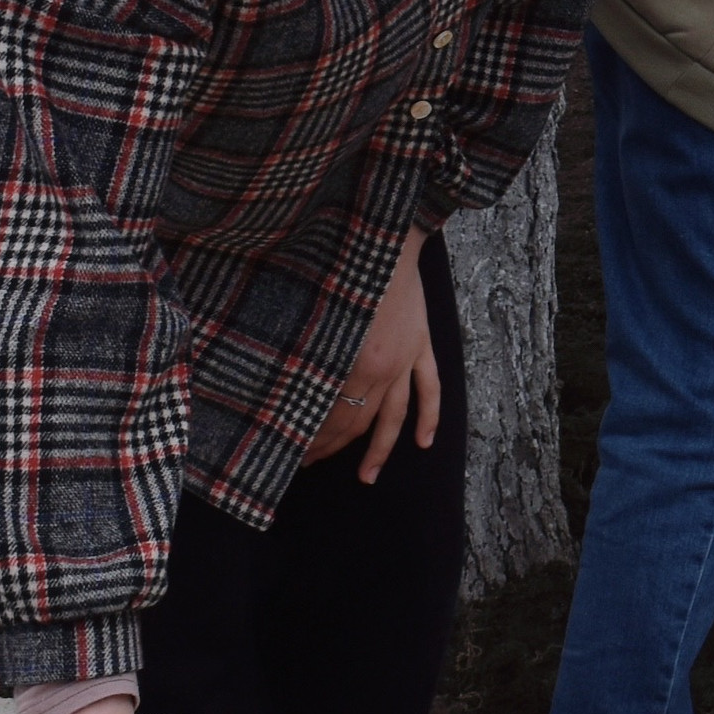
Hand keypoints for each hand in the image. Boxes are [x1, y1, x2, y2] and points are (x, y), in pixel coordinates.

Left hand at [304, 228, 442, 478]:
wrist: (383, 236)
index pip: (330, 416)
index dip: (312, 440)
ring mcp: (406, 358)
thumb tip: (283, 386)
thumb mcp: (313, 313)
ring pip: (394, 416)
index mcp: (351, 361)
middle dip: (332, 447)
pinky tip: (423, 443)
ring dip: (379, 450)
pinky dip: (429, 418)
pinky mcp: (422, 344)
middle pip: (358, 421)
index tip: (293, 455)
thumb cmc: (338, 268)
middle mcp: (382, 368)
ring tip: (366, 477)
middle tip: (310, 465)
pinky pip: (429, 388)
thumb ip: (305, 353)